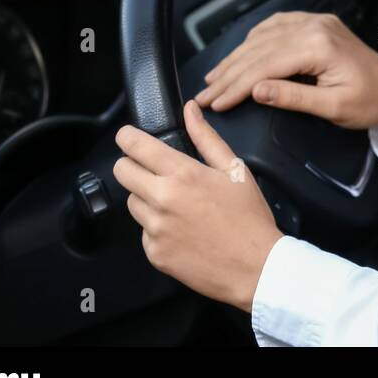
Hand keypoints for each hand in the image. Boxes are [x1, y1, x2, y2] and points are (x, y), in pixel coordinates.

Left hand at [113, 100, 283, 312]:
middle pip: (122, 172)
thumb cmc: (249, 217)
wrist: (255, 267)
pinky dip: (157, 229)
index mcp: (182, 174)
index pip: (134, 146)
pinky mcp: (154, 252)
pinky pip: (144, 232)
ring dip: (147, 199)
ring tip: (178, 207)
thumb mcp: (234, 169)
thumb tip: (190, 110)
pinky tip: (183, 230)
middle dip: (133, 166)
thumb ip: (206, 137)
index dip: (126, 137)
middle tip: (155, 172)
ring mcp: (155, 229)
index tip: (128, 137)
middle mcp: (162, 199)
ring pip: (133, 203)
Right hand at [194, 11, 377, 135]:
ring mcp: (316, 22)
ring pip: (263, 36)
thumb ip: (293, 98)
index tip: (215, 102)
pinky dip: (254, 41)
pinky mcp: (317, 24)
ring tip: (215, 78)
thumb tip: (255, 91)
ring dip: (237, 57)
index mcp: (320, 46)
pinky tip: (241, 54)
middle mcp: (315, 27)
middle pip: (259, 49)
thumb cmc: (371, 102)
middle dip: (229, 74)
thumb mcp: (333, 108)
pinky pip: (277, 26)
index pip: (265, 65)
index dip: (235, 85)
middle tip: (205, 94)